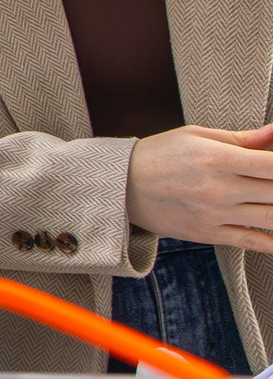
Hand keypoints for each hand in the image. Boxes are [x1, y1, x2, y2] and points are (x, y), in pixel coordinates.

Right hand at [127, 124, 272, 251]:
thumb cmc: (159, 155)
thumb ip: (241, 138)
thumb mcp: (196, 136)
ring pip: (271, 218)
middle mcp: (220, 188)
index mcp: (218, 158)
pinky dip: (272, 243)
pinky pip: (252, 242)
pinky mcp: (209, 233)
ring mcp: (215, 214)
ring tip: (270, 201)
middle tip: (271, 183)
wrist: (120, 186)